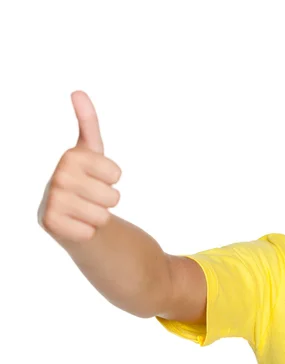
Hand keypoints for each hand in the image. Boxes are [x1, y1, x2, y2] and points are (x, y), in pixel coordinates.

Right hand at [38, 91, 121, 241]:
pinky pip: (90, 231)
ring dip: (99, 216)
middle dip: (108, 199)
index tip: (98, 176)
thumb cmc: (85, 178)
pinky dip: (88, 231)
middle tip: (91, 196)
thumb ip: (88, 122)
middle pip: (113, 196)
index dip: (113, 179)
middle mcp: (58, 176)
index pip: (116, 174)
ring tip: (84, 209)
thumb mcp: (91, 150)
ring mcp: (52, 200)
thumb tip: (78, 91)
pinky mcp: (50, 223)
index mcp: (71, 156)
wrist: (67, 211)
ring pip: (103, 215)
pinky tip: (75, 223)